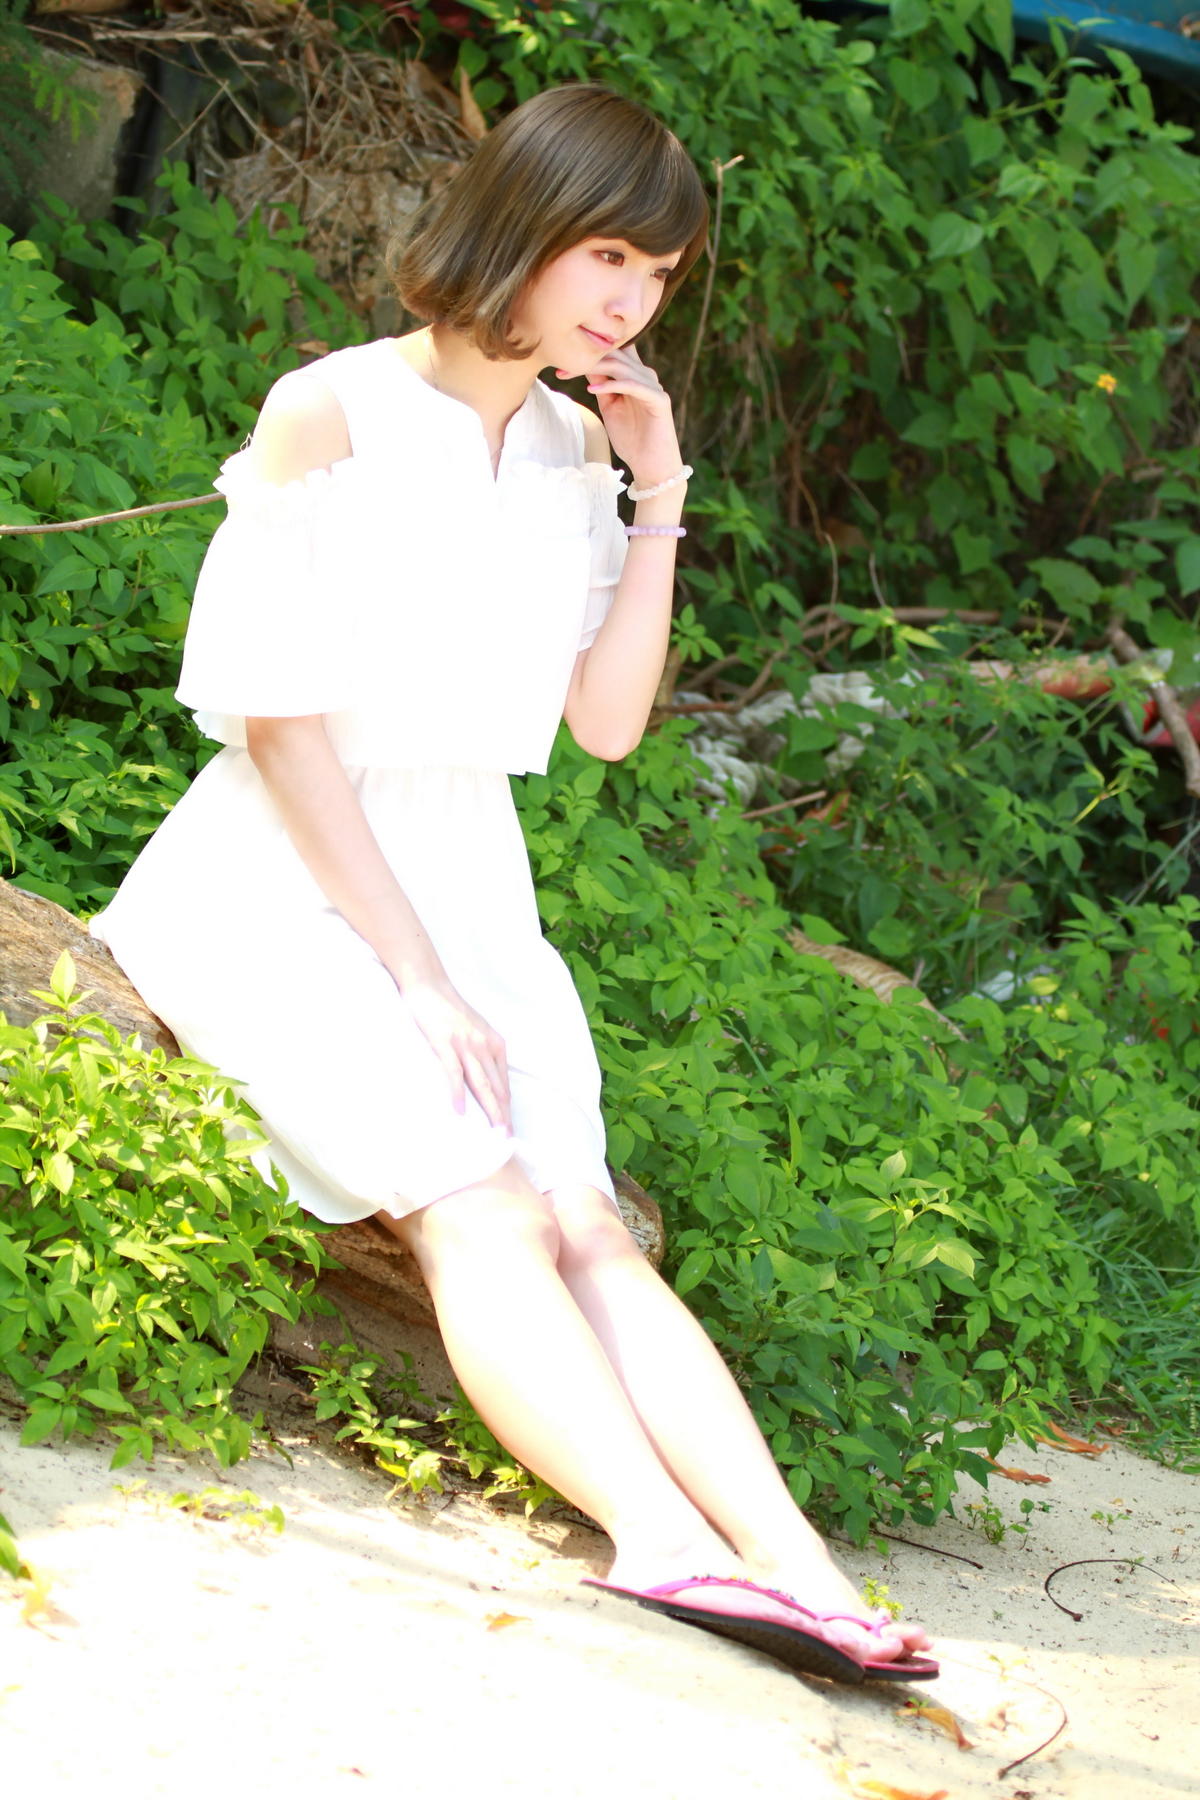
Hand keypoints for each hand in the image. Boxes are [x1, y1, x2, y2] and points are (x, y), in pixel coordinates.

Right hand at [401, 977, 511, 1134]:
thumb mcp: (476, 1029)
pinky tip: (461, 1111)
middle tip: (508, 1138)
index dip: (507, 1105)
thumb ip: (482, 1051)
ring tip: (495, 1130)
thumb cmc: (450, 1009)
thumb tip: (485, 1077)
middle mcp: (484, 1045)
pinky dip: (458, 1094)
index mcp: (494, 1042)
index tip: (509, 1125)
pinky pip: (454, 1073)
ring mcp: (466, 1045)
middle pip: (497, 1086)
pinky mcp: (445, 1044)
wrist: (430, 985)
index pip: (504, 1081)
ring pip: (482, 1083)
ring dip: (490, 1109)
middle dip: (504, 1113)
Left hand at [569, 342, 682, 486]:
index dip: (589, 354)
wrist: (650, 465)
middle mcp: (646, 375)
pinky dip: (612, 385)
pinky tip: (592, 389)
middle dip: (587, 360)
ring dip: (595, 369)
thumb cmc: (631, 438)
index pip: (613, 353)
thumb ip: (601, 386)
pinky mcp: (659, 399)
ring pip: (622, 367)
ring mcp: (653, 386)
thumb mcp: (609, 407)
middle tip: (561, 369)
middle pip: (616, 355)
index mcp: (635, 375)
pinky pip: (634, 385)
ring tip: (572, 374)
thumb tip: (585, 365)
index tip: (560, 365)